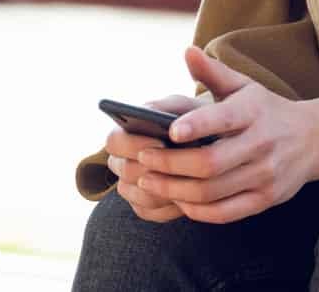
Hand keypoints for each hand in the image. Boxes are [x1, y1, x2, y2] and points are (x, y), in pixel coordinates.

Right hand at [105, 93, 211, 222]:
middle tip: (179, 166)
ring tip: (190, 181)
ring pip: (139, 195)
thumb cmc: (188, 119)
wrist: (206, 143)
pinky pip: (150, 212)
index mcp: (123, 135)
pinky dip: (168, 207)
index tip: (160, 143)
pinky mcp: (143, 207)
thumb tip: (149, 113)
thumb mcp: (179, 106)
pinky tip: (188, 196)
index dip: (134, 145)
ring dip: (164, 189)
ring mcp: (130, 187)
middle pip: (125, 171)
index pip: (113, 141)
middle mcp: (121, 162)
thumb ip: (162, 106)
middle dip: (152, 168)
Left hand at [132, 45, 318, 223]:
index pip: (223, 119)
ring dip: (175, 190)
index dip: (196, 126)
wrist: (315, 138)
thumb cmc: (266, 110)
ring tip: (148, 181)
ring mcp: (266, 174)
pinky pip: (225, 212)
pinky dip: (197, 210)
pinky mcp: (266, 199)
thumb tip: (187, 51)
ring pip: (213, 191)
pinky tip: (177, 200)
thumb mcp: (244, 86)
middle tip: (142, 159)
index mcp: (254, 111)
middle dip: (171, 164)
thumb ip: (213, 71)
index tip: (169, 131)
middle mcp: (263, 143)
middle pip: (211, 163)